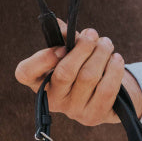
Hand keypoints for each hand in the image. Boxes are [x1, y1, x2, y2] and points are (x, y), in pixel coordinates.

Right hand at [14, 24, 141, 125]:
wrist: (104, 94)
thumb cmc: (82, 66)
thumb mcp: (71, 51)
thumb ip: (65, 38)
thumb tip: (61, 24)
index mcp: (40, 80)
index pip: (25, 72)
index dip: (42, 58)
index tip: (62, 47)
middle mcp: (53, 99)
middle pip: (65, 72)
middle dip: (83, 48)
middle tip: (92, 34)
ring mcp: (72, 110)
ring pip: (88, 77)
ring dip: (102, 53)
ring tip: (106, 44)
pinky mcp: (93, 116)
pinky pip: (106, 89)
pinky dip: (114, 69)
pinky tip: (116, 59)